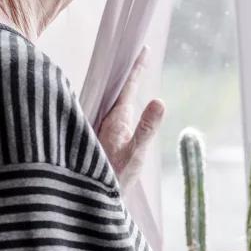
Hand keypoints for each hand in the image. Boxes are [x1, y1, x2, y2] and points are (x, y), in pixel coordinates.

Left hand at [97, 45, 164, 191]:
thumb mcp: (133, 154)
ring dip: (122, 86)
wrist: (91, 201)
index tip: (143, 48)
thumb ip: (145, 128)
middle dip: (128, 72)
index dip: (137, 68)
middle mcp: (108, 120)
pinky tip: (121, 105)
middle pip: (118, 89)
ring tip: (130, 72)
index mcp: (116, 117)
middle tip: (137, 52)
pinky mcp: (103, 139)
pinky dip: (119, 102)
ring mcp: (104, 129)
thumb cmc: (112, 179)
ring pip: (113, 101)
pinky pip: (111, 113)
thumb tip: (160, 100)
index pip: (128, 86)